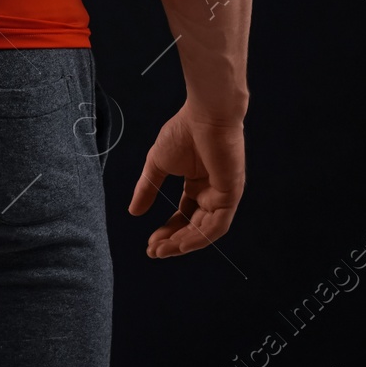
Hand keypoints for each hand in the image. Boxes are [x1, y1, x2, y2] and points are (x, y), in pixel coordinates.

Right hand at [128, 101, 243, 257]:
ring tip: (163, 250)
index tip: (150, 244)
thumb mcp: (157, 165)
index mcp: (198, 184)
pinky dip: (200, 237)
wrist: (204, 114)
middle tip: (154, 252)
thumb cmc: (183, 131)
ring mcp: (223, 195)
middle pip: (194, 227)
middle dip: (173, 241)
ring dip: (184, 243)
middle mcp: (212, 193)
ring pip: (205, 230)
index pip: (184, 215)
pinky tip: (181, 243)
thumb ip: (147, 189)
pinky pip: (217, 224)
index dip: (167, 231)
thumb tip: (134, 212)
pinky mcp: (231, 193)